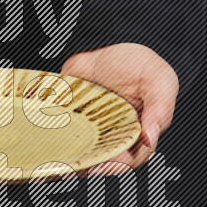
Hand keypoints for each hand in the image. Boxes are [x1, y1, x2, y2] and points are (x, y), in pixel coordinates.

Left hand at [61, 43, 178, 168]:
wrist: (108, 40)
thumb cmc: (138, 62)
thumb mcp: (159, 80)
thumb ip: (160, 109)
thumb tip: (150, 138)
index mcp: (138, 132)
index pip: (130, 158)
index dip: (119, 164)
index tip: (108, 162)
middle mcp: (113, 134)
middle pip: (102, 160)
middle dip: (91, 166)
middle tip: (79, 166)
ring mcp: (90, 127)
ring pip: (80, 152)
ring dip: (70, 159)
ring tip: (60, 161)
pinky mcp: (70, 118)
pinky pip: (61, 133)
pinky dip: (53, 140)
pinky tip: (46, 143)